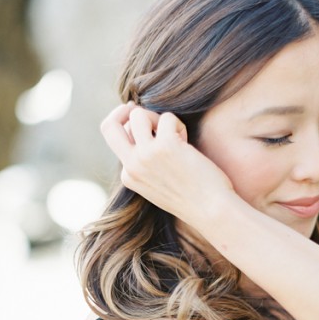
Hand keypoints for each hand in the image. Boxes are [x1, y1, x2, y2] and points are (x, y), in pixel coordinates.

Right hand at [100, 102, 234, 223]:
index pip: (117, 142)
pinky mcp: (165, 146)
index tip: (142, 121)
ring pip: (138, 115)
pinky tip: (186, 143)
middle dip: (122, 111)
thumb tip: (142, 126)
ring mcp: (146, 155)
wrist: (210, 210)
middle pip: (108, 126)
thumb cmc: (191, 195)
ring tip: (173, 134)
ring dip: (157, 117)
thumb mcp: (158, 182)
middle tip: (137, 109)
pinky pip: (167, 118)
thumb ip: (146, 160)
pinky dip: (178, 125)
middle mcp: (132, 166)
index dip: (134, 131)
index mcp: (128, 176)